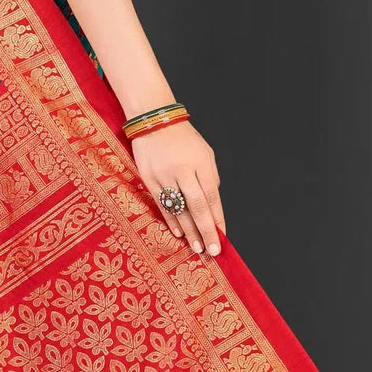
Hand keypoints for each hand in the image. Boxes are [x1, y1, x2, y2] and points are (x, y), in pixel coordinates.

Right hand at [130, 119, 224, 254]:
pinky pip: (162, 204)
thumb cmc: (183, 138)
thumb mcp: (204, 152)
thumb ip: (210, 177)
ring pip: (179, 209)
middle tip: (213, 251)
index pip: (212, 197)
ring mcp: (165, 175)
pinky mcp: (149, 178)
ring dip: (190, 231)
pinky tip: (179, 233)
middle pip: (198, 207)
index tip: (223, 236)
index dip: (218, 219)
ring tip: (197, 247)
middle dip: (207, 231)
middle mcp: (183, 170)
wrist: (153, 121)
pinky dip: (172, 220)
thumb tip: (213, 205)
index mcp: (201, 163)